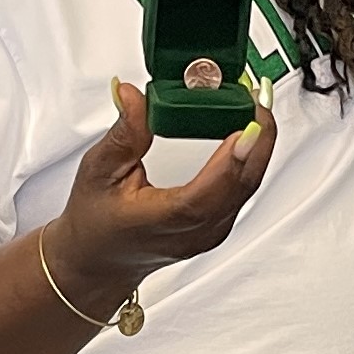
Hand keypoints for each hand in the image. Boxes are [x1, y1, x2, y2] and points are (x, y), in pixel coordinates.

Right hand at [43, 80, 278, 311]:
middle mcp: (194, 232)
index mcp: (162, 221)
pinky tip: (249, 131)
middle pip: (240, 185)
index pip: (205, 194)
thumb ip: (124, 133)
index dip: (231, 159)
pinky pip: (244, 188)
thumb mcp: (98, 171)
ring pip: (248, 185)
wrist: (99, 258)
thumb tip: (133, 95)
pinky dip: (250, 156)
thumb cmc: (95, 221)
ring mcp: (212, 231)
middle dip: (257, 138)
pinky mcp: (219, 224)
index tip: (248, 124)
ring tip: (253, 104)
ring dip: (258, 144)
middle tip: (256, 95)